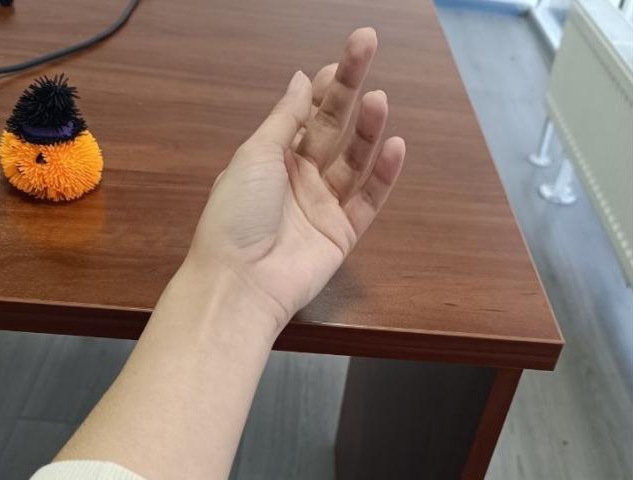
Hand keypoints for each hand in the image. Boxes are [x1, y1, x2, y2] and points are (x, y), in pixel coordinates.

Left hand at [186, 27, 405, 331]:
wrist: (240, 282)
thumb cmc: (237, 214)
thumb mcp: (256, 155)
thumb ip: (285, 117)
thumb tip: (302, 78)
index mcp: (272, 158)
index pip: (305, 115)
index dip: (323, 87)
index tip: (341, 61)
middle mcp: (300, 178)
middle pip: (332, 128)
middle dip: (350, 90)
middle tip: (368, 48)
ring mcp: (323, 205)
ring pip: (353, 160)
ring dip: (368, 130)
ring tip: (381, 99)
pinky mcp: (343, 232)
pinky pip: (368, 199)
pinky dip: (384, 174)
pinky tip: (396, 146)